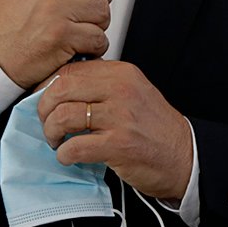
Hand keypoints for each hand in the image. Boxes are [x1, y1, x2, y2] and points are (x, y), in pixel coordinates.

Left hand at [38, 60, 193, 201]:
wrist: (184, 156)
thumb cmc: (155, 128)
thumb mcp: (132, 93)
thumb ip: (101, 87)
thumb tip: (59, 90)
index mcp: (122, 73)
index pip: (70, 70)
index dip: (47, 87)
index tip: (44, 102)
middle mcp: (121, 90)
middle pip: (61, 89)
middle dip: (44, 109)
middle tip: (48, 123)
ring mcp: (120, 117)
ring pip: (63, 116)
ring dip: (51, 132)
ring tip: (57, 140)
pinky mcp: (119, 145)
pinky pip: (74, 146)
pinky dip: (64, 154)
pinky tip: (69, 156)